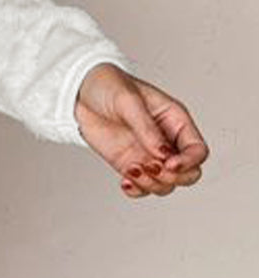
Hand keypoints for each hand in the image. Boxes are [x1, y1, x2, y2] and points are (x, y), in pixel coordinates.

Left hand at [74, 63, 209, 199]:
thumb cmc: (109, 86)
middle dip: (173, 178)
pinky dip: (137, 191)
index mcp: (175, 120)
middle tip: (150, 168)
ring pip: (167, 184)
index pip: (198, 150)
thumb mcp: (128, 100)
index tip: (168, 164)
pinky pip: (144, 188)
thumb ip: (146, 127)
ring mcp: (149, 155)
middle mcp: (167, 140)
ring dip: (152, 185)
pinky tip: (125, 181)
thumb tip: (162, 152)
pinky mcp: (131, 164)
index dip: (189, 162)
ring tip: (133, 171)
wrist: (80, 93)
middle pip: (189, 173)